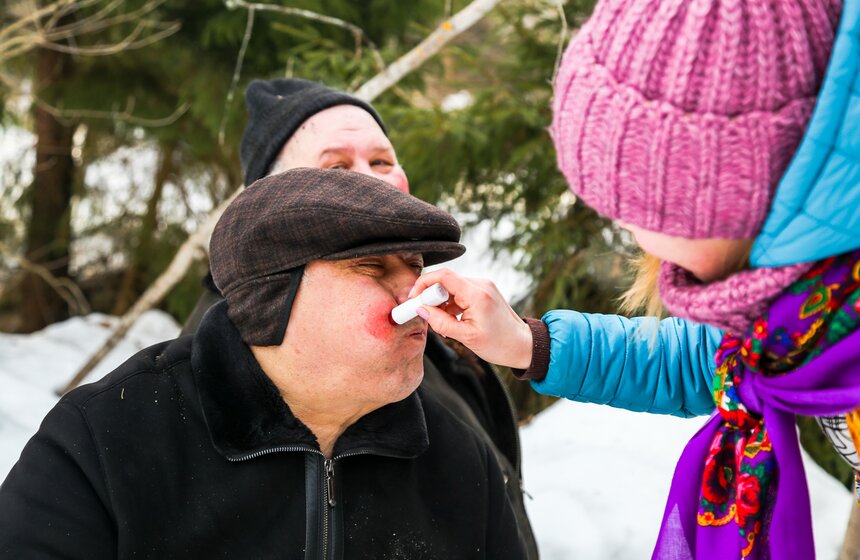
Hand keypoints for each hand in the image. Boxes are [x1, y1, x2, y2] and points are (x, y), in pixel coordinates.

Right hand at [409, 269, 532, 368]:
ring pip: (451, 287)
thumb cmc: (499, 344)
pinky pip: (460, 291)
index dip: (423, 284)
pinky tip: (453, 319)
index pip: (443, 276)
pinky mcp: (484, 290)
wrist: (522, 345)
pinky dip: (451, 303)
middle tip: (426, 314)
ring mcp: (483, 286)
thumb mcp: (465, 337)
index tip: (414, 299)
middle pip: (445, 281)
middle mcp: (481, 284)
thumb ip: (440, 322)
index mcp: (477, 294)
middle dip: (431, 297)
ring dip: (441, 302)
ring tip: (444, 322)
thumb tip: (421, 310)